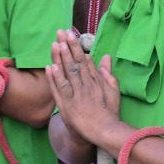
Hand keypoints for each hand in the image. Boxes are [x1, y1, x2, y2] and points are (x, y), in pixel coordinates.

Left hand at [46, 29, 121, 146]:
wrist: (104, 131)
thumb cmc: (109, 112)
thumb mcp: (113, 91)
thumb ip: (108, 73)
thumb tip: (106, 57)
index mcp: (96, 82)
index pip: (85, 61)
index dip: (77, 47)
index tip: (71, 35)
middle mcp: (85, 86)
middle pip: (75, 63)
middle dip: (68, 46)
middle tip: (61, 32)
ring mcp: (76, 96)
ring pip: (67, 74)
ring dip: (61, 58)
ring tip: (55, 44)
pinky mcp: (68, 106)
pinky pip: (60, 90)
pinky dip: (55, 79)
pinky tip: (49, 67)